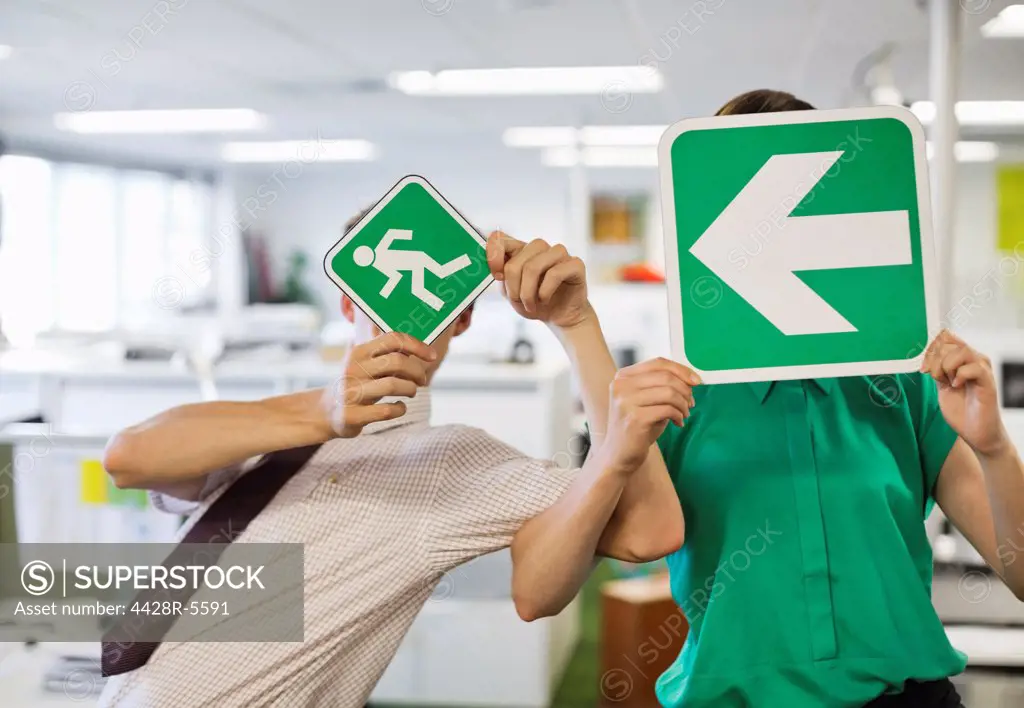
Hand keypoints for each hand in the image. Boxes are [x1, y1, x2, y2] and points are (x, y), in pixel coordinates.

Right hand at [321, 332, 435, 437]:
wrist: (326, 412)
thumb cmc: (356, 384)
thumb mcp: (365, 362)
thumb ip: (385, 350)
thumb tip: (414, 338)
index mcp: (359, 352)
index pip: (393, 339)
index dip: (417, 345)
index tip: (431, 356)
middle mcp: (354, 369)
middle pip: (396, 362)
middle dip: (417, 371)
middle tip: (421, 380)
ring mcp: (351, 393)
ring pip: (393, 385)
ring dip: (410, 389)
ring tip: (411, 392)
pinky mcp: (352, 415)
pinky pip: (386, 411)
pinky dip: (400, 408)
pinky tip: (400, 407)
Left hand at [485, 231, 592, 329]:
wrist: (560, 317)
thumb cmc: (535, 302)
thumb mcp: (511, 292)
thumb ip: (502, 277)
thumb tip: (496, 269)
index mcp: (521, 250)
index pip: (500, 237)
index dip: (493, 254)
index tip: (497, 275)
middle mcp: (540, 248)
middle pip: (517, 261)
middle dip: (514, 288)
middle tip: (519, 302)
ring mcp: (559, 254)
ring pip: (534, 267)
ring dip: (528, 292)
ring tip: (531, 305)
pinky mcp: (575, 264)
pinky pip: (555, 273)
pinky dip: (545, 292)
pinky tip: (545, 300)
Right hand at [602, 358, 700, 473]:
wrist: (619, 454)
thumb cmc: (636, 425)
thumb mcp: (647, 400)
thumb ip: (663, 386)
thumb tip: (691, 379)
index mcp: (623, 376)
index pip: (658, 363)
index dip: (681, 370)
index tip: (696, 381)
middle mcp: (622, 386)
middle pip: (666, 377)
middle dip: (685, 390)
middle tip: (691, 403)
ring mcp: (626, 402)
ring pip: (669, 392)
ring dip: (683, 404)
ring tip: (684, 414)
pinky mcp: (635, 419)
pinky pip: (668, 410)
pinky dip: (678, 415)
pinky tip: (678, 423)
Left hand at [921, 330, 1009, 457]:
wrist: (975, 432)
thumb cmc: (960, 409)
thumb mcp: (941, 385)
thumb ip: (936, 368)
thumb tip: (926, 355)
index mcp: (962, 359)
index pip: (945, 337)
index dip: (930, 348)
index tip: (924, 368)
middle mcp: (974, 360)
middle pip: (949, 343)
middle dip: (935, 360)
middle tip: (937, 378)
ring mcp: (982, 370)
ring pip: (961, 351)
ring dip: (946, 366)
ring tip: (948, 382)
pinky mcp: (988, 382)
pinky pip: (974, 367)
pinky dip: (960, 375)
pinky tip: (956, 386)